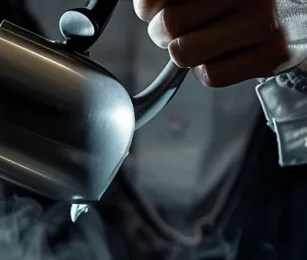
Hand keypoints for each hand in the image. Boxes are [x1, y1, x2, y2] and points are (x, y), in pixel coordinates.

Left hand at [136, 0, 298, 86]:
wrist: (302, 15)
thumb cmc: (245, 1)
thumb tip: (144, 8)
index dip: (147, 7)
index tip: (155, 9)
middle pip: (168, 24)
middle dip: (162, 33)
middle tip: (183, 29)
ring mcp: (265, 22)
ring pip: (183, 52)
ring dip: (184, 52)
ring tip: (203, 41)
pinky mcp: (274, 54)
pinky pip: (210, 76)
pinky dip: (208, 70)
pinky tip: (227, 54)